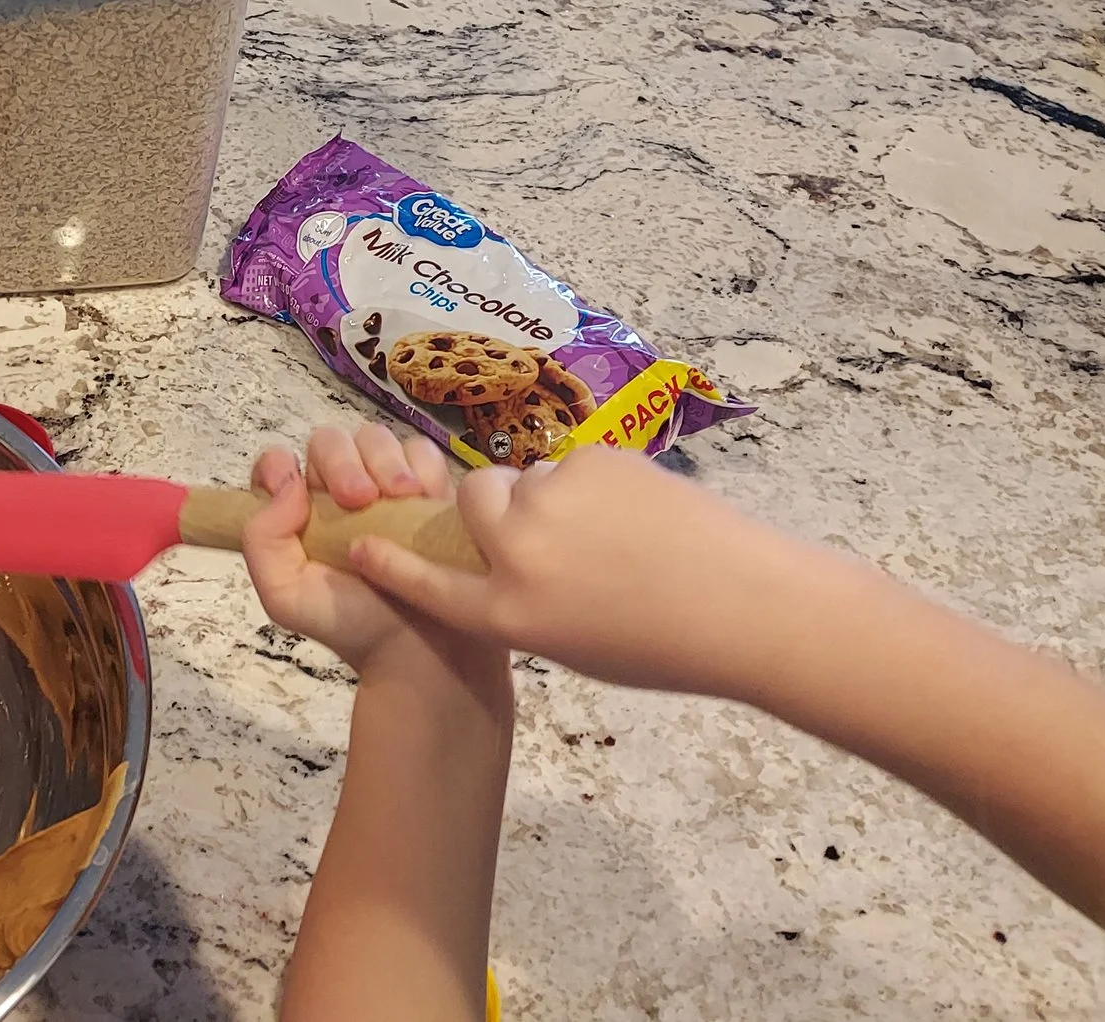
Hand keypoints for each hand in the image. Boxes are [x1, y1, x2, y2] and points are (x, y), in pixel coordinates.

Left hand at [240, 425, 500, 683]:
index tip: (298, 490)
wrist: (419, 650)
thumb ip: (262, 539)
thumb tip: (287, 482)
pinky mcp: (429, 490)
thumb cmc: (350, 624)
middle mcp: (337, 492)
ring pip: (376, 439)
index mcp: (297, 513)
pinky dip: (423, 466)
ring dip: (386, 461)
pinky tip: (426, 500)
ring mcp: (384, 487)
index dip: (281, 466)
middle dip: (343, 461)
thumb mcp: (285, 594)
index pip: (277, 464)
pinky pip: (422, 452)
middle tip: (361, 499)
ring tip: (403, 497)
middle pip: (330, 441)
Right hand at [346, 443, 820, 699]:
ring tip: (618, 533)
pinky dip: (597, 484)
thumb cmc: (664, 644)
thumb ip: (522, 601)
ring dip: (555, 496)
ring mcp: (552, 500)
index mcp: (508, 616)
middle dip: (498, 506)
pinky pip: (576, 464)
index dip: (391, 563)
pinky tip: (640, 514)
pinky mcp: (593, 461)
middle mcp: (516, 554)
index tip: (359, 544)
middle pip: (476, 500)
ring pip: (531, 478)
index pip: (426, 582)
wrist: (745, 603)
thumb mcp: (571, 644)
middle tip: (550, 529)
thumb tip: (509, 558)